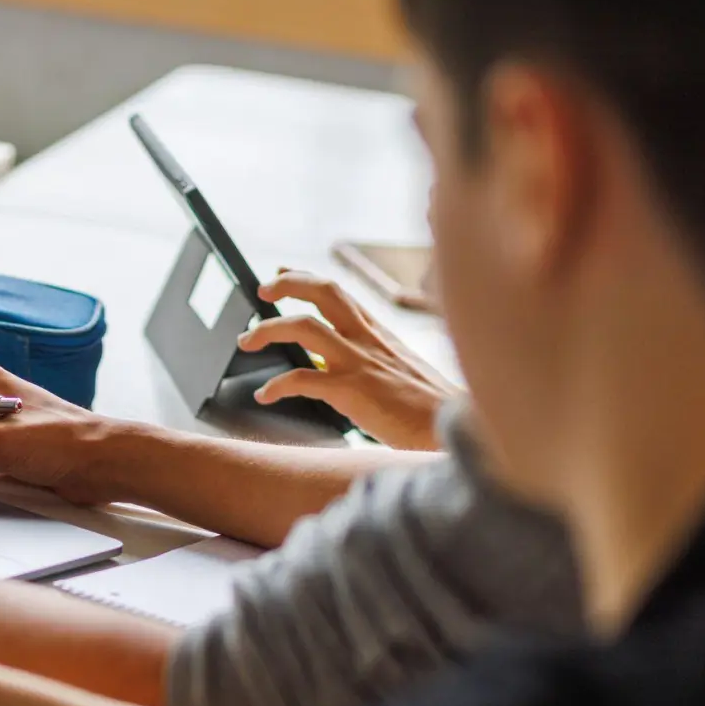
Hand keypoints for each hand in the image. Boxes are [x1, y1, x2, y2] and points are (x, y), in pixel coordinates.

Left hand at [238, 271, 461, 450]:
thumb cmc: (433, 411)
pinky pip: (303, 380)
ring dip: (268, 329)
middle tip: (262, 290)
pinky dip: (277, 386)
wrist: (457, 432)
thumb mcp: (406, 373)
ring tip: (247, 340)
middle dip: (288, 284)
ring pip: (304, 328)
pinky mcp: (353, 392)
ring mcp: (360, 363)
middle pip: (324, 292)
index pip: (340, 294)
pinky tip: (265, 396)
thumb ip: (377, 364)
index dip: (306, 279)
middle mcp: (368, 341)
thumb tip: (347, 369)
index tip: (280, 272)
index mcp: (381, 335)